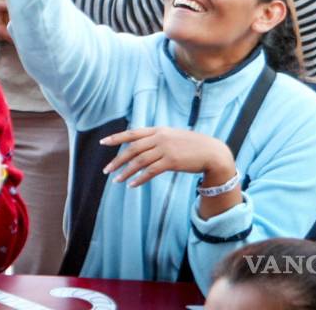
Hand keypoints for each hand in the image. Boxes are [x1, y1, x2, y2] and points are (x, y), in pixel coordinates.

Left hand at [101, 126, 233, 187]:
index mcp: (158, 130)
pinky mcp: (172, 162)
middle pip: (132, 149)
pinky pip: (151, 171)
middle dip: (117, 160)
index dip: (116, 138)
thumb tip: (141, 145)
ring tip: (116, 180)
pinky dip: (139, 179)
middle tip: (106, 170)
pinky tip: (131, 185)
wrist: (212, 152)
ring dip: (126, 172)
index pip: (132, 133)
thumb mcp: (173, 136)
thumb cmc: (192, 145)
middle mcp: (160, 138)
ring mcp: (165, 149)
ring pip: (139, 161)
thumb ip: (158, 138)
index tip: (103, 143)